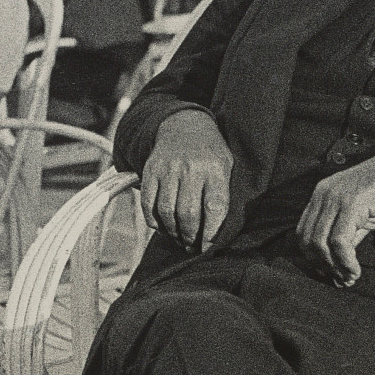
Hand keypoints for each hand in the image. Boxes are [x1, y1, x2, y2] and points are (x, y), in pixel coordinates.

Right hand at [140, 110, 232, 250]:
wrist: (184, 125)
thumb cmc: (210, 155)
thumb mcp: (226, 168)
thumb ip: (223, 196)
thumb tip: (218, 235)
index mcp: (215, 169)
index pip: (214, 208)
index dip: (211, 234)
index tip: (208, 249)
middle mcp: (190, 168)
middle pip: (188, 214)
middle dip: (190, 237)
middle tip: (192, 246)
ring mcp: (168, 169)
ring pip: (167, 211)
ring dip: (173, 232)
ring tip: (180, 239)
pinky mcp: (151, 171)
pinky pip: (149, 204)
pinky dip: (154, 222)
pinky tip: (163, 228)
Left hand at [296, 129, 374, 286]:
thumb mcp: (362, 215)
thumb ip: (347, 236)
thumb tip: (338, 267)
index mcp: (321, 193)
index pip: (303, 232)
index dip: (313, 257)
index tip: (332, 272)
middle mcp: (324, 193)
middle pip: (307, 240)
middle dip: (322, 265)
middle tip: (342, 279)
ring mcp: (336, 197)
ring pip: (321, 244)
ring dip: (335, 267)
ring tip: (350, 277)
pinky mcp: (352, 204)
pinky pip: (339, 242)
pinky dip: (345, 262)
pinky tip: (356, 270)